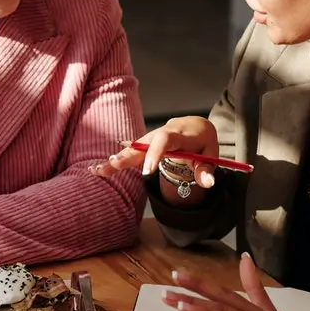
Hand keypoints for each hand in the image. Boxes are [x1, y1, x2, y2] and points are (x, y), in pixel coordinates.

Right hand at [90, 116, 220, 207]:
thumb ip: (206, 170)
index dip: (155, 153)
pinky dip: (116, 160)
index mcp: (180, 133)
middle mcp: (163, 132)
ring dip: (117, 158)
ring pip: (133, 146)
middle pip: (143, 142)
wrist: (195, 126)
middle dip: (128, 154)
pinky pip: (130, 150)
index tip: (147, 172)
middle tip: (113, 165)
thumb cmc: (203, 143)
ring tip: (99, 171)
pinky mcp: (145, 143)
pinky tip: (98, 169)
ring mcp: (152, 137)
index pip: (165, 140)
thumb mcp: (210, 155)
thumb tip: (208, 184)